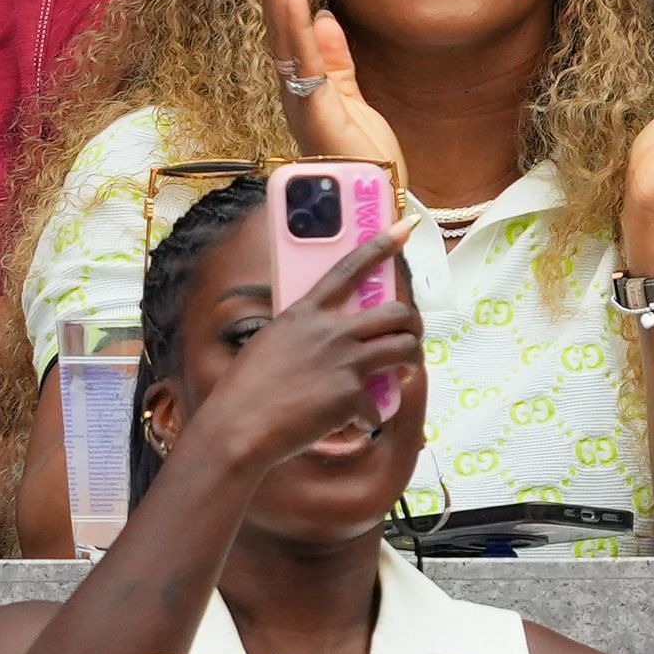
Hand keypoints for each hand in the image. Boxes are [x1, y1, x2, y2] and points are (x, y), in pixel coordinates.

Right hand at [182, 219, 421, 472]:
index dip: (381, 245)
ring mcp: (345, 362)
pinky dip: (367, 419)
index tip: (406, 227)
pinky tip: (351, 425)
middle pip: (397, 312)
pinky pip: (378, 406)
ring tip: (401, 374)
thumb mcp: (273, 342)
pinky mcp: (352, 396)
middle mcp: (331, 331)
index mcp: (307, 312)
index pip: (350, 268)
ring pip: (405, 350)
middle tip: (410, 337)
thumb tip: (328, 341)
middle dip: (414, 324)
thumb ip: (305, 334)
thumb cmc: (247, 390)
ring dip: (410, 363)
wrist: (239, 427)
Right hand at [247, 0, 406, 180]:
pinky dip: (297, 28)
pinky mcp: (317, 114)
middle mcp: (293, 88)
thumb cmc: (363, 157)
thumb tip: (324, 18)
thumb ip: (336, 60)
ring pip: (284, 34)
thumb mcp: (352, 97)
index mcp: (302, 82)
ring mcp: (301, 101)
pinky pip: (305, 64)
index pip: (286, 20)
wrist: (378, 200)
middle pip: (277, 19)